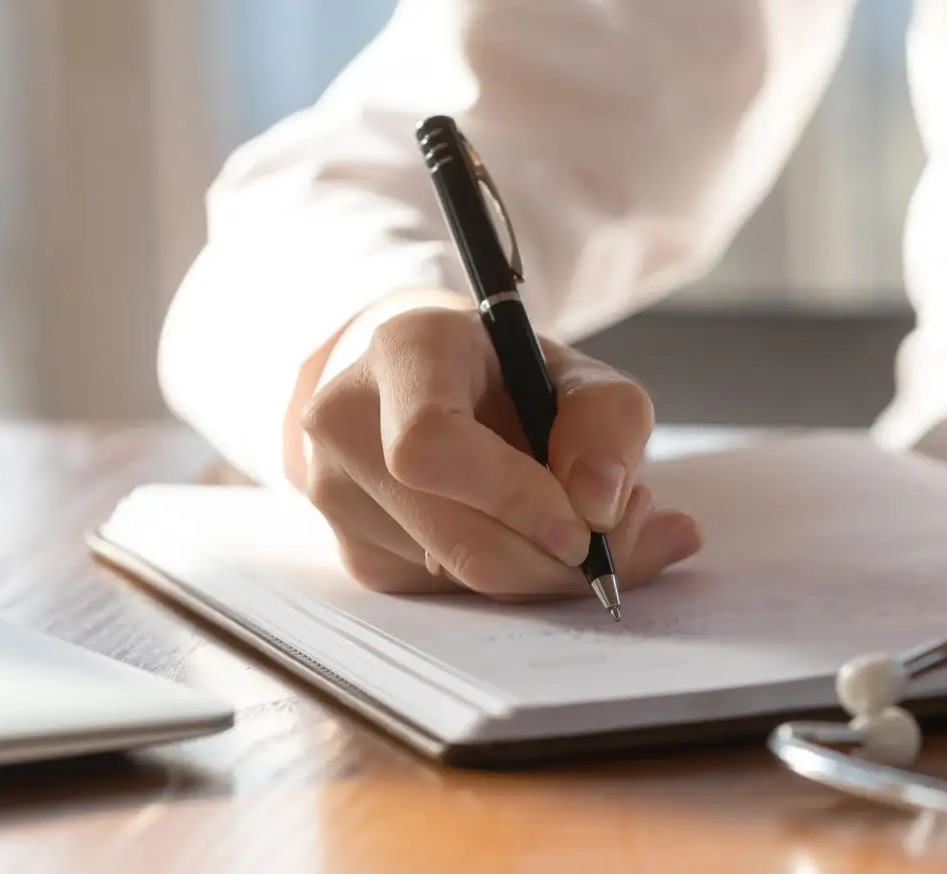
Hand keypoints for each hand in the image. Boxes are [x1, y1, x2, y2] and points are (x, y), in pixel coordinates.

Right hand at [301, 304, 699, 599]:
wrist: (436, 391)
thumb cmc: (508, 378)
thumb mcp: (577, 375)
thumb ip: (607, 424)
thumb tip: (600, 508)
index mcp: (404, 351)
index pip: (429, 443)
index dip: (510, 497)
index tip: (580, 528)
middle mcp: (346, 419)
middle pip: (448, 534)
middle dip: (544, 560)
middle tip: (610, 549)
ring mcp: (336, 492)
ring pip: (450, 577)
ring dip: (535, 574)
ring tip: (577, 530)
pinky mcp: (353, 551)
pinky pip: (442, 595)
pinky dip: (504, 584)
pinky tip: (528, 544)